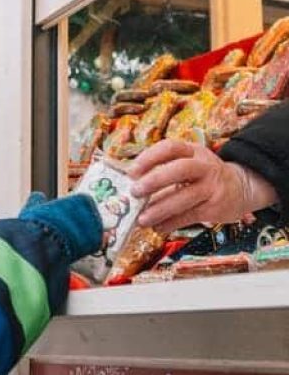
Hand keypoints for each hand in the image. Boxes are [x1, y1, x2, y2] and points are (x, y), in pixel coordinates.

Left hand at [128, 140, 253, 233]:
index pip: (170, 147)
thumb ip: (165, 171)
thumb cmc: (205, 175)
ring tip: (142, 219)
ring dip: (160, 209)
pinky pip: (190, 215)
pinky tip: (158, 227)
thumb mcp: (189, 164)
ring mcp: (212, 186)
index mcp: (193, 151)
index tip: (132, 171)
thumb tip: (134, 187)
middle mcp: (204, 166)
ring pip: (184, 197)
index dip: (149, 157)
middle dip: (154, 180)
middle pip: (179, 169)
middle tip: (135, 192)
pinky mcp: (215, 206)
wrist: (242, 187)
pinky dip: (172, 223)